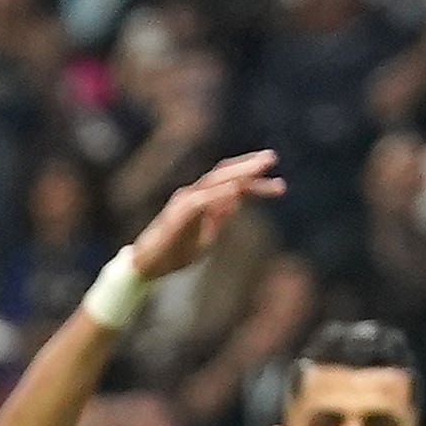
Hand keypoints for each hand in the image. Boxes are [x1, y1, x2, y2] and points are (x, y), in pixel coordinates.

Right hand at [124, 150, 282, 280]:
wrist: (146, 266)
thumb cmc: (173, 253)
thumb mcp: (205, 236)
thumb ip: (219, 218)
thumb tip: (236, 203)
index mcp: (202, 201)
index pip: (231, 184)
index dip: (254, 181)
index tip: (279, 185)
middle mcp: (194, 195)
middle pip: (224, 173)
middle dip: (250, 166)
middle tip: (272, 158)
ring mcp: (186, 202)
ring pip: (215, 180)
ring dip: (239, 172)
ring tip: (261, 166)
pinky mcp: (179, 213)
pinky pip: (203, 200)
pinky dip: (220, 194)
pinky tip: (237, 190)